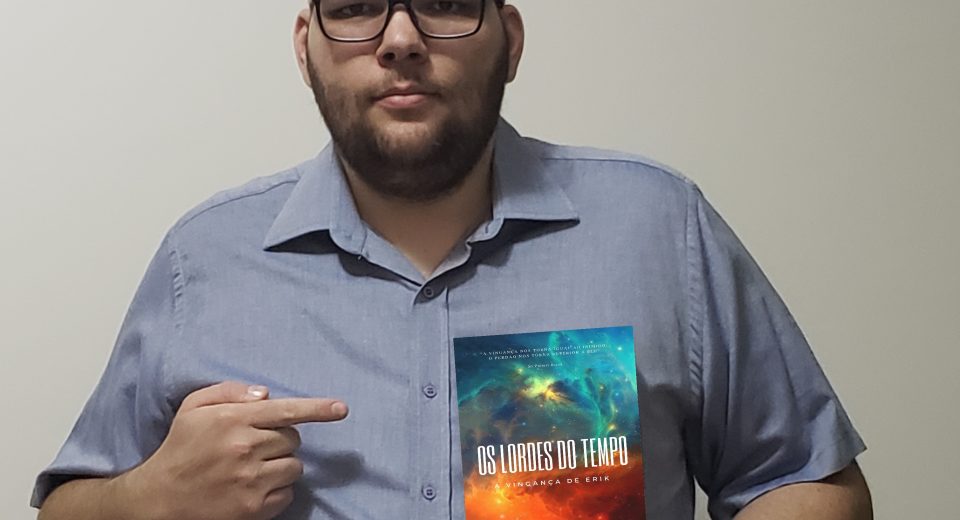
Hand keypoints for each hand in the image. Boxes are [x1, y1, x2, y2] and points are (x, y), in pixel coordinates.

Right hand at [123, 381, 347, 519]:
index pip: (286, 410)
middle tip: (255, 446)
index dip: (318, 408)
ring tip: (252, 468)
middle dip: (281, 440)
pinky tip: (252, 487)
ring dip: (280, 465)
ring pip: (294, 466)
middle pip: (293, 439)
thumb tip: (265, 394)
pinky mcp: (253, 508)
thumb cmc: (180, 448)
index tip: (342, 408)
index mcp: (232, 419)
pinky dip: (276, 490)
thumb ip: (229, 391)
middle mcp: (245, 448)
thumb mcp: (194, 408)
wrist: (159, 499)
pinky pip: (287, 493)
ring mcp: (251, 480)